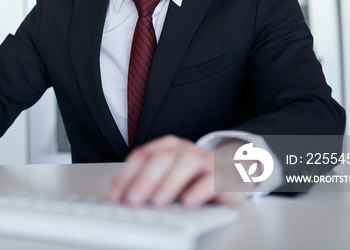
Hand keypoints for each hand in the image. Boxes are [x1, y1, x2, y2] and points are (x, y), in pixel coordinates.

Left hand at [109, 135, 251, 207]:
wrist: (232, 169)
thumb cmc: (193, 174)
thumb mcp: (166, 173)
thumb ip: (143, 178)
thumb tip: (117, 191)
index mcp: (166, 146)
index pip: (141, 156)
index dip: (126, 176)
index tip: (116, 196)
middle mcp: (183, 150)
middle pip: (161, 158)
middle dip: (144, 180)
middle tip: (133, 200)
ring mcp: (204, 160)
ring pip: (185, 164)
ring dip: (169, 184)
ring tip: (157, 202)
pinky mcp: (222, 176)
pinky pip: (211, 180)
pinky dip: (198, 191)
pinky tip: (188, 202)